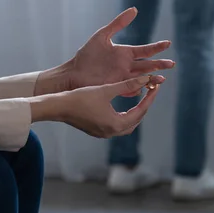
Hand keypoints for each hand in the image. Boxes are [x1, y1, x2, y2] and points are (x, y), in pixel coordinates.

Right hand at [30, 75, 160, 137]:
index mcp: (116, 124)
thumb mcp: (107, 89)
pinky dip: (123, 116)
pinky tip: (122, 107)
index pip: (140, 111)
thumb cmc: (81, 97)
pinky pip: (116, 126)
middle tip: (149, 93)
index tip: (155, 87)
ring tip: (139, 100)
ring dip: (134, 113)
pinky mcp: (97, 131)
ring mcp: (104, 133)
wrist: (59, 107)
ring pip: (127, 125)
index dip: (150, 98)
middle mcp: (112, 132)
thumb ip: (128, 84)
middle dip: (144, 107)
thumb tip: (147, 79)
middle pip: (135, 120)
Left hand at [68, 7, 174, 89]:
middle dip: (160, 65)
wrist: (74, 72)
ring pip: (142, 78)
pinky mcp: (117, 87)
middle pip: (148, 65)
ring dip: (152, 79)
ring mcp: (123, 77)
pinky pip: (131, 88)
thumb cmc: (87, 54)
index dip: (157, 47)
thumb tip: (134, 9)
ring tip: (162, 80)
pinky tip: (144, 88)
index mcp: (126, 53)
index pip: (146, 50)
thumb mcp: (102, 36)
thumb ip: (118, 23)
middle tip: (171, 64)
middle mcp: (127, 66)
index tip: (168, 43)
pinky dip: (138, 88)